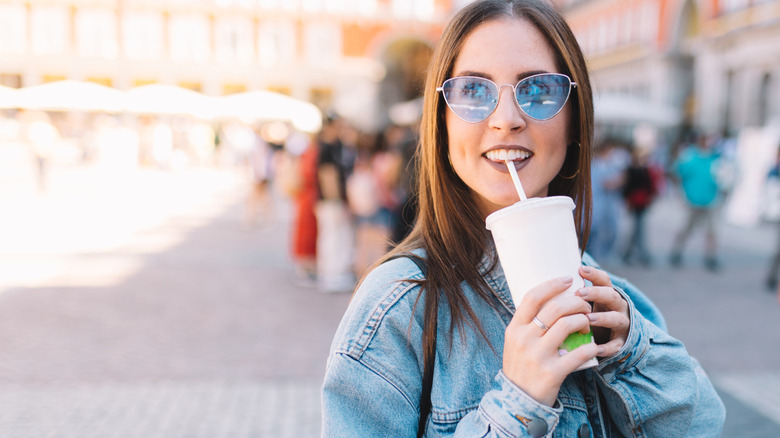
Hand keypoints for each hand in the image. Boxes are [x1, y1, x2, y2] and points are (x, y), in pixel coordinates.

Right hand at [502, 276, 598, 406]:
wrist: (517, 401)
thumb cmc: (520, 366)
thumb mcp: (515, 342)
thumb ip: (528, 324)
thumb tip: (552, 300)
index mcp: (514, 329)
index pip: (533, 297)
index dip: (552, 284)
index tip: (568, 279)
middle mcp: (524, 339)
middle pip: (554, 309)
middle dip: (575, 302)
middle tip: (585, 304)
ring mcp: (537, 356)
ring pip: (567, 326)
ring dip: (583, 320)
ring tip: (588, 322)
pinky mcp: (552, 373)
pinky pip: (577, 354)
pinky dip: (589, 347)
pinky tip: (593, 346)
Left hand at [576, 266, 629, 357]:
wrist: (611, 339)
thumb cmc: (591, 317)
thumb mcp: (585, 304)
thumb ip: (573, 296)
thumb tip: (546, 283)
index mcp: (606, 295)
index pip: (604, 280)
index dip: (594, 274)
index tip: (580, 269)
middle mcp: (617, 307)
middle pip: (611, 296)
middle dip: (596, 293)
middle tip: (579, 293)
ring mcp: (621, 324)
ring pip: (617, 319)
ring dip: (603, 318)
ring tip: (588, 318)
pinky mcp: (621, 342)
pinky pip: (617, 345)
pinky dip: (608, 347)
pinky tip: (597, 348)